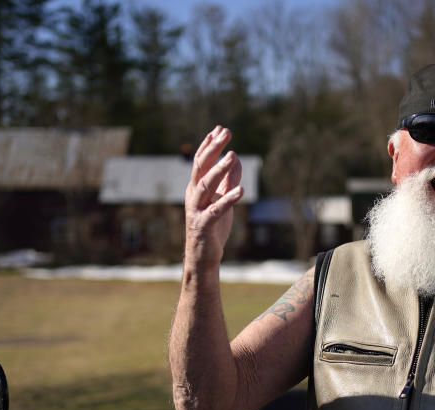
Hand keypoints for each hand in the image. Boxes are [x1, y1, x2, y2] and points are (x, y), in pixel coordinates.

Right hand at [183, 125, 243, 265]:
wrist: (203, 256)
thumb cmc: (212, 227)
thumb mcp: (222, 199)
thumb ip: (228, 180)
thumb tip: (236, 159)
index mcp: (196, 188)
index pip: (201, 161)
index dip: (210, 145)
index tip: (220, 129)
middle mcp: (193, 196)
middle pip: (201, 167)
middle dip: (213, 149)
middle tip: (226, 134)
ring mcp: (197, 210)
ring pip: (206, 186)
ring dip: (219, 169)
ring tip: (232, 156)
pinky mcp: (204, 225)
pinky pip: (216, 210)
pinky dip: (228, 199)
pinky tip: (241, 190)